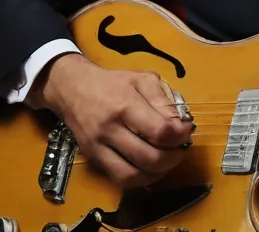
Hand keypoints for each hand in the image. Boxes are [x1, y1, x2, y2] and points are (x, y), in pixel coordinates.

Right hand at [30, 53, 193, 188]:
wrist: (72, 89)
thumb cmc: (112, 83)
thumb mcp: (141, 79)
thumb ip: (163, 99)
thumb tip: (180, 124)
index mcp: (125, 104)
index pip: (160, 131)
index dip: (180, 136)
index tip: (186, 131)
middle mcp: (110, 128)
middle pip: (150, 158)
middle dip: (173, 158)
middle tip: (180, 149)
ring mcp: (98, 147)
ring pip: (133, 176)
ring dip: (157, 174)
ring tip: (167, 162)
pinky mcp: (93, 158)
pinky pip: (119, 179)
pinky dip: (139, 180)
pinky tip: (149, 169)